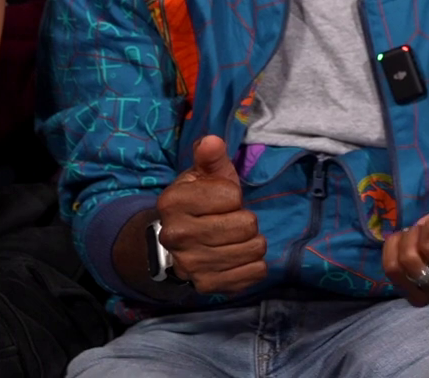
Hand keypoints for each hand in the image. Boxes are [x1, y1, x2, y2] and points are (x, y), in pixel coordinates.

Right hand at [154, 135, 266, 294]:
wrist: (175, 244)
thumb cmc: (198, 202)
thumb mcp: (202, 174)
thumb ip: (209, 156)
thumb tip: (213, 142)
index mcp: (172, 202)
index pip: (231, 196)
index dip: (232, 195)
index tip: (220, 200)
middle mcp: (176, 236)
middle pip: (246, 225)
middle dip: (246, 220)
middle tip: (231, 221)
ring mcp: (191, 265)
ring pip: (254, 249)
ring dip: (253, 242)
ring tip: (236, 238)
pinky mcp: (207, 286)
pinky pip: (255, 273)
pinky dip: (254, 264)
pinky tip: (239, 257)